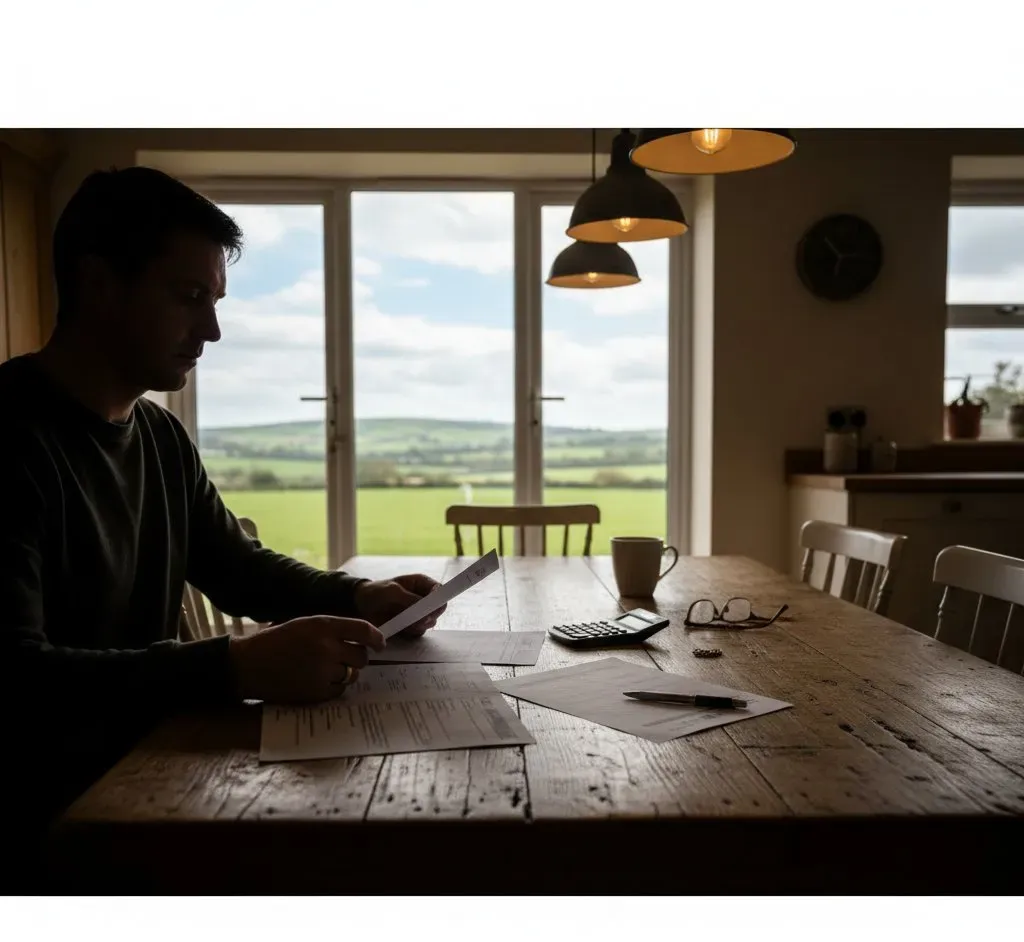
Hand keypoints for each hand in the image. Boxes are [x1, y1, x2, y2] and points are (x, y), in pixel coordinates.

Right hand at [229, 616, 384, 702]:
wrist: (248, 664)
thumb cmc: (276, 641)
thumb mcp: (305, 624)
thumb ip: (332, 629)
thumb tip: (362, 638)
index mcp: (323, 626)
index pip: (363, 630)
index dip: (376, 638)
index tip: (380, 644)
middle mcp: (326, 648)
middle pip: (361, 656)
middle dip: (357, 657)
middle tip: (345, 657)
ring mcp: (322, 672)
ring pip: (352, 674)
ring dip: (345, 672)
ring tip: (325, 668)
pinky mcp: (316, 692)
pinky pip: (339, 690)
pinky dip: (334, 686)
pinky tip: (317, 679)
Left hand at [354, 573, 446, 637]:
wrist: (360, 605)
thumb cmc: (376, 592)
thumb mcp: (391, 592)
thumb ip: (410, 600)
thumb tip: (426, 612)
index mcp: (421, 584)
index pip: (440, 591)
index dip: (440, 599)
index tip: (431, 609)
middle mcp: (422, 598)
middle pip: (438, 609)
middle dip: (430, 616)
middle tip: (417, 620)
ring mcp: (417, 612)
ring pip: (430, 622)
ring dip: (419, 625)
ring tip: (404, 623)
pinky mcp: (411, 625)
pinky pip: (419, 631)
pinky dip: (412, 632)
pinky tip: (401, 628)